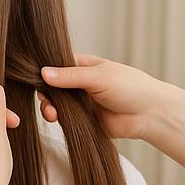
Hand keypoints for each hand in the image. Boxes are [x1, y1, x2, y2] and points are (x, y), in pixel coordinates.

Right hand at [40, 55, 180, 140]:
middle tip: (47, 102)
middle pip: (53, 86)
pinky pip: (67, 120)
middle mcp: (81, 83)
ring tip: (51, 113)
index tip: (34, 76)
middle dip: (46, 93)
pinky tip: (57, 119)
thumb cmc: (130, 87)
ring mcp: (83, 102)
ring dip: (50, 107)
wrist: (150, 114)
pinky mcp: (86, 121)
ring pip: (58, 104)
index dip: (44, 70)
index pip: (56, 64)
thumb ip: (70, 77)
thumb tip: (42, 73)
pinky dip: (60, 120)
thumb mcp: (98, 77)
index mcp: (83, 65)